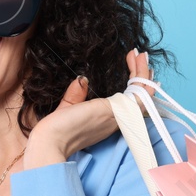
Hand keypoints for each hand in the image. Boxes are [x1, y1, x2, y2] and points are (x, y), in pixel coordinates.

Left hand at [24, 49, 154, 167]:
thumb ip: (76, 94)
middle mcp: (116, 119)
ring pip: (142, 94)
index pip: (127, 102)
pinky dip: (142, 76)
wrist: (52, 140)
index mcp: (106, 119)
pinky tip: (139, 61)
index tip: (131, 67)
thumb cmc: (57, 129)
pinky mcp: (116, 110)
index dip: (132, 86)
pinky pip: (138, 94)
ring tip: (141, 55)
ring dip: (143, 73)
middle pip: (138, 97)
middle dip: (141, 76)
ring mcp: (118, 116)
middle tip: (140, 57)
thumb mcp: (68, 107)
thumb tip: (82, 79)